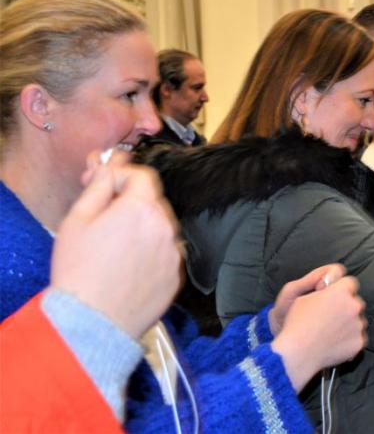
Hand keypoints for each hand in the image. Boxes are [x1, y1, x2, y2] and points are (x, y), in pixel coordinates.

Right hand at [52, 156, 182, 338]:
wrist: (92, 322)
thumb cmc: (79, 272)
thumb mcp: (77, 220)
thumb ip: (99, 188)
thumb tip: (110, 170)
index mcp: (142, 208)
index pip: (143, 176)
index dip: (123, 176)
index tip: (106, 186)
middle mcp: (166, 227)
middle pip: (153, 202)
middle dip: (131, 204)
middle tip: (105, 218)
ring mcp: (175, 253)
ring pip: (160, 228)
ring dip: (143, 229)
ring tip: (114, 249)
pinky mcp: (176, 276)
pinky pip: (165, 254)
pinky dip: (151, 254)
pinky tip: (128, 268)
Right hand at [271, 276, 366, 391]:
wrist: (298, 353)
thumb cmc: (297, 323)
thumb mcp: (304, 296)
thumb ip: (323, 290)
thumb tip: (330, 289)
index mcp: (341, 291)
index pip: (350, 283)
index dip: (342, 289)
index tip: (335, 297)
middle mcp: (354, 305)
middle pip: (356, 302)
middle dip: (346, 307)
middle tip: (331, 317)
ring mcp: (359, 325)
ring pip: (358, 320)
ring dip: (349, 323)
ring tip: (331, 332)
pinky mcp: (360, 342)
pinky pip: (359, 337)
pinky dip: (350, 339)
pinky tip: (335, 342)